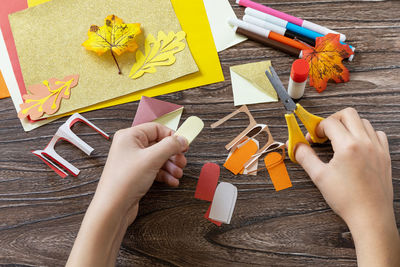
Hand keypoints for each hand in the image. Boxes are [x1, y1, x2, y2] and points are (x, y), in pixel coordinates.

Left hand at [95, 122, 188, 223]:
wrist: (113, 208)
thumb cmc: (124, 181)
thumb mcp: (152, 158)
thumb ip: (170, 146)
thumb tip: (182, 139)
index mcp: (129, 136)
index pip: (156, 129)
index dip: (172, 136)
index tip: (184, 145)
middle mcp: (130, 147)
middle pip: (159, 144)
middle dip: (173, 154)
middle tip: (182, 162)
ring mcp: (133, 161)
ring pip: (158, 158)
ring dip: (171, 166)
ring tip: (178, 174)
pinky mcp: (136, 174)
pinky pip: (154, 169)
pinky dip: (165, 174)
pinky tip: (172, 181)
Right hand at [294, 107, 398, 265]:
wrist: (370, 216)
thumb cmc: (347, 199)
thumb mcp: (319, 176)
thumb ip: (305, 157)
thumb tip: (295, 145)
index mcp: (348, 146)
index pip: (330, 122)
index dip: (317, 128)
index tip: (312, 138)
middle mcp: (365, 143)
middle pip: (348, 113)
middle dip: (333, 119)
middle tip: (325, 132)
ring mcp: (377, 148)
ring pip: (363, 122)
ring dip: (349, 125)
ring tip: (339, 140)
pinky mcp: (385, 156)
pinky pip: (377, 134)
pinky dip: (366, 134)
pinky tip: (357, 145)